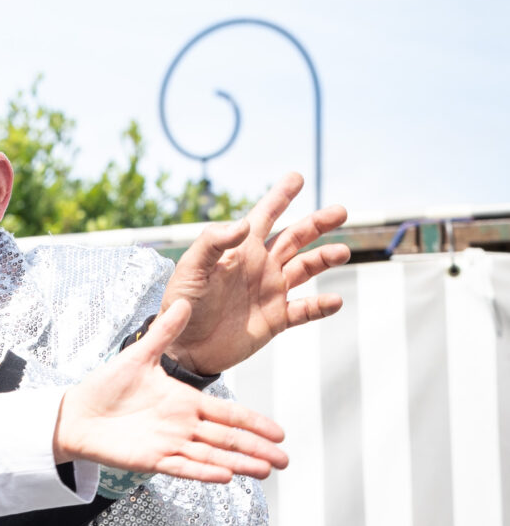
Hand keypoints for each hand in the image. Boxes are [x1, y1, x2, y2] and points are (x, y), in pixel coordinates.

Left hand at [53, 300, 288, 482]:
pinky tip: (224, 476)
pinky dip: (202, 472)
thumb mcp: (137, 356)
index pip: (227, 414)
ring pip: (211, 456)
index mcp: (184, 401)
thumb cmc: (105, 387)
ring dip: (238, 463)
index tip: (279, 432)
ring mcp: (169, 443)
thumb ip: (163, 333)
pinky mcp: (152, 459)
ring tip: (264, 471)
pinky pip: (182, 467)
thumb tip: (183, 301)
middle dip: (256, 449)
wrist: (77, 413)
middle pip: (227, 439)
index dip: (253, 422)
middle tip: (284, 460)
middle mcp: (182, 425)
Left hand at [162, 172, 349, 374]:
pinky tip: (335, 300)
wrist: (184, 348)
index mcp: (239, 250)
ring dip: (324, 259)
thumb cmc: (182, 304)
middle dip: (317, 224)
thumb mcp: (191, 270)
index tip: (296, 177)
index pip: (264, 216)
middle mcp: (259, 266)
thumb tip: (245, 222)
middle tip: (340, 211)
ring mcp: (270, 291)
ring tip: (342, 251)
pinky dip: (321, 306)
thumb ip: (213, 243)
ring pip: (305, 268)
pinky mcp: (276, 319)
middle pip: (294, 237)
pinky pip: (304, 310)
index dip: (279, 196)